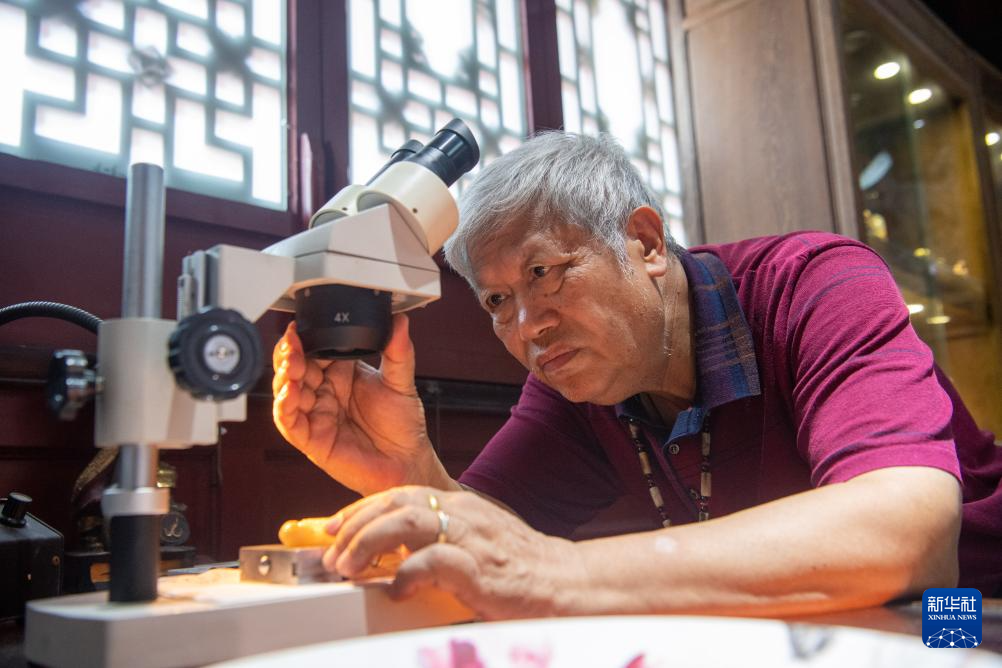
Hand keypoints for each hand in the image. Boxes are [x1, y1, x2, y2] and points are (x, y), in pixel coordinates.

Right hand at [272, 315, 450, 495]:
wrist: (407, 462)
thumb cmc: (402, 426)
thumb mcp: (401, 383)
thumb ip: (399, 352)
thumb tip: (400, 322)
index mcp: (341, 374)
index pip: (314, 350)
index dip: (305, 340)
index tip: (302, 327)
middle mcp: (325, 392)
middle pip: (295, 369)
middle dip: (290, 355)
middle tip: (294, 345)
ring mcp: (317, 415)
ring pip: (287, 393)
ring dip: (285, 378)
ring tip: (292, 366)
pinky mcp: (313, 440)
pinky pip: (290, 423)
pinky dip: (284, 408)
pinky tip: (288, 394)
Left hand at [322, 486, 578, 620]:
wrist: (566, 582)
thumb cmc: (519, 566)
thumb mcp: (474, 541)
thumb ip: (437, 540)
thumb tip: (390, 554)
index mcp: (460, 505)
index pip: (400, 494)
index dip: (360, 508)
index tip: (332, 526)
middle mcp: (463, 513)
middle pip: (397, 502)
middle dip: (356, 525)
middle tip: (333, 553)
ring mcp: (472, 539)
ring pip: (408, 523)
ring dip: (370, 542)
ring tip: (350, 567)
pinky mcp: (482, 569)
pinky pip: (435, 563)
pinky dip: (407, 574)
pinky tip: (395, 590)